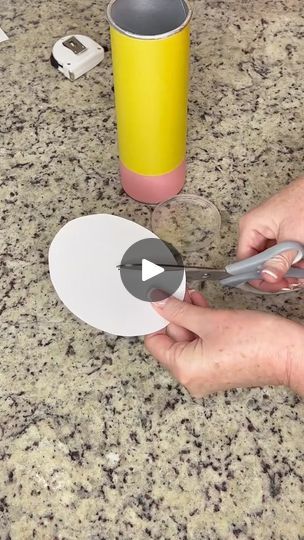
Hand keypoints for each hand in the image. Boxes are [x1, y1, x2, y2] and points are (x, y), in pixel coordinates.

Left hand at [145, 291, 303, 396]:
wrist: (290, 354)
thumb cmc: (257, 342)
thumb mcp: (210, 320)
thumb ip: (179, 310)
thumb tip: (158, 302)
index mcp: (184, 369)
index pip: (155, 342)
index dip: (157, 318)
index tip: (160, 300)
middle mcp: (192, 378)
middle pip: (172, 341)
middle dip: (176, 315)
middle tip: (180, 293)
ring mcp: (206, 376)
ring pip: (188, 342)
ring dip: (190, 319)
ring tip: (194, 298)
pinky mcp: (220, 370)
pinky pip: (202, 348)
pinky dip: (202, 330)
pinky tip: (205, 310)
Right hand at [238, 175, 303, 291]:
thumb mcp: (292, 236)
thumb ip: (280, 259)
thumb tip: (268, 276)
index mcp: (251, 227)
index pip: (245, 260)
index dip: (257, 275)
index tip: (273, 284)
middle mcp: (258, 230)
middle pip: (261, 262)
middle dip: (278, 272)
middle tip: (291, 280)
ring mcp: (271, 231)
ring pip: (274, 259)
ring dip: (289, 268)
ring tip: (300, 269)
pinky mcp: (284, 233)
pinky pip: (284, 252)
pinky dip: (295, 260)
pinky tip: (302, 262)